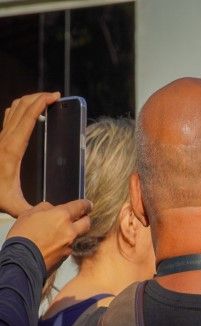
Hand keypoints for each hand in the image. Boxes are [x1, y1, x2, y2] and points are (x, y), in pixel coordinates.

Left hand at [0, 92, 60, 216]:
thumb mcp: (14, 206)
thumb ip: (33, 210)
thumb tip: (53, 212)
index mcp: (12, 149)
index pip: (28, 118)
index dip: (41, 103)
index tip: (55, 97)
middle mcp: (4, 139)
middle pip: (21, 108)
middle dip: (38, 97)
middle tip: (54, 96)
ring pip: (13, 110)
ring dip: (29, 101)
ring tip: (45, 100)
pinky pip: (9, 118)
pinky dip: (21, 110)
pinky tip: (29, 115)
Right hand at [8, 199, 91, 272]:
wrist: (20, 260)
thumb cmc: (22, 236)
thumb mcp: (28, 214)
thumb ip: (45, 208)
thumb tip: (52, 209)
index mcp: (62, 216)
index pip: (81, 206)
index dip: (85, 204)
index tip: (88, 204)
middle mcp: (70, 230)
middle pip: (87, 222)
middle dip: (84, 219)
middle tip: (79, 218)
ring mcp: (70, 245)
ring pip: (80, 236)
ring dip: (76, 233)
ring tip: (64, 232)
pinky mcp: (67, 256)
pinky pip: (71, 247)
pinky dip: (67, 244)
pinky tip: (56, 244)